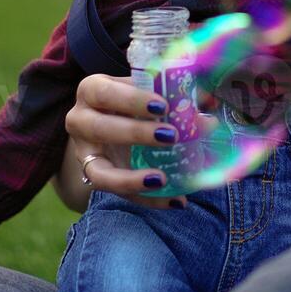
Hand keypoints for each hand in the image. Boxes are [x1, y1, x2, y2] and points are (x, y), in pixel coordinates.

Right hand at [64, 74, 188, 210]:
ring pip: (100, 171)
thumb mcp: (145, 92)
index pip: (105, 92)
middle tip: (171, 136)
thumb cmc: (130, 101)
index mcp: (92, 90)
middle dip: (135, 133)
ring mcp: (84, 153)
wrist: (106, 123)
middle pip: (100, 128)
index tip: (163, 105)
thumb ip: (174, 94)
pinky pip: (117, 194)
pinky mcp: (95, 178)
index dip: (132, 99)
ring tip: (163, 179)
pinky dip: (146, 199)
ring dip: (132, 178)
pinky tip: (175, 200)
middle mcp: (80, 120)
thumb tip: (210, 102)